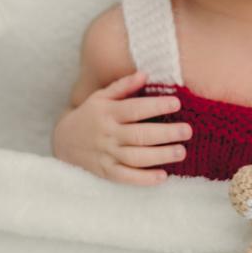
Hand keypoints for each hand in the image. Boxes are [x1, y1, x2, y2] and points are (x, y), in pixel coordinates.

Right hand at [52, 70, 191, 185]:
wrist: (64, 142)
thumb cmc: (90, 115)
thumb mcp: (101, 97)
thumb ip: (123, 86)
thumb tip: (145, 73)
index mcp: (108, 112)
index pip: (134, 109)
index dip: (156, 106)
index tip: (176, 103)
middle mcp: (108, 134)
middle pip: (139, 135)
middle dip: (166, 133)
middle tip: (187, 131)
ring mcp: (107, 154)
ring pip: (136, 157)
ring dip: (160, 156)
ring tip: (182, 151)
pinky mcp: (106, 171)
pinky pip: (126, 177)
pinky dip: (144, 179)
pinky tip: (163, 176)